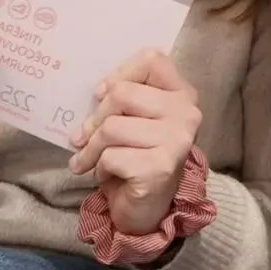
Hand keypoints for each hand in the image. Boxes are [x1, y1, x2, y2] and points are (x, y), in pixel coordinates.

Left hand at [69, 49, 201, 235]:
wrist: (149, 209)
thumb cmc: (138, 157)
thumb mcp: (136, 120)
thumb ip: (125, 99)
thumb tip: (97, 92)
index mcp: (182, 93)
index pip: (152, 60)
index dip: (120, 73)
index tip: (101, 94)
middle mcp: (186, 113)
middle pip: (122, 93)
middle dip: (95, 119)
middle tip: (84, 137)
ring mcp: (177, 140)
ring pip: (112, 127)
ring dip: (91, 148)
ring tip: (91, 159)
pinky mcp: (161, 167)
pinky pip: (111, 156)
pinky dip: (98, 168)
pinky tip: (107, 175)